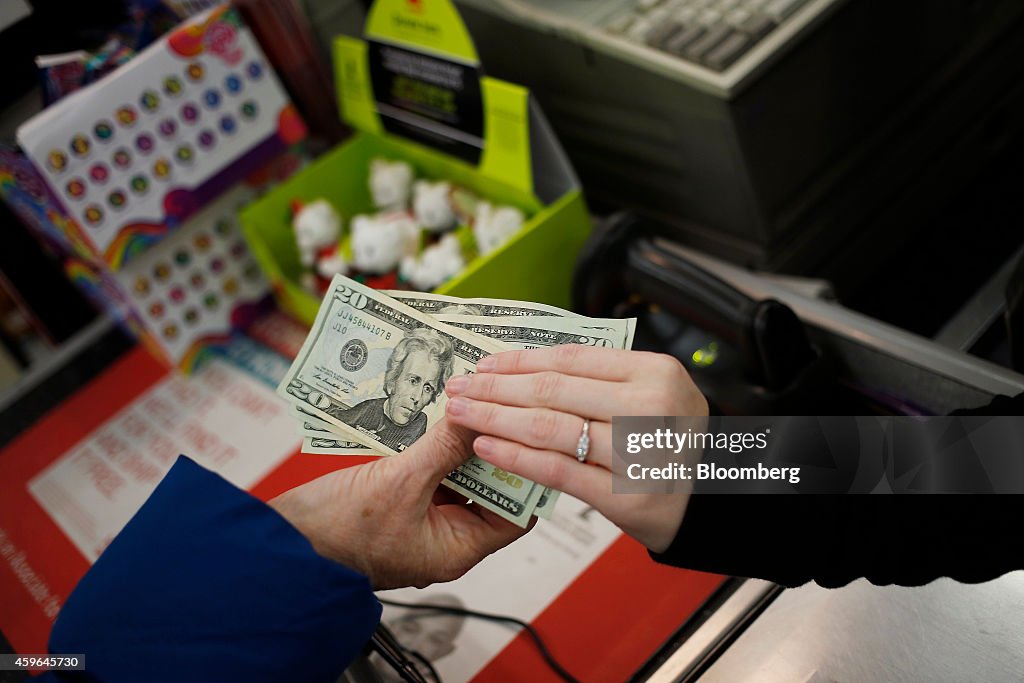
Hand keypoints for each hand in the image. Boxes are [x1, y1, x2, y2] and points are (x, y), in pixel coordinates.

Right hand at [268, 419, 528, 589]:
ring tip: (471, 402)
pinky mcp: (401, 501)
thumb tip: (478, 414)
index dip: (526, 471)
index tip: (529, 429)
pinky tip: (438, 414)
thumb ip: (443, 447)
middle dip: (491, 447)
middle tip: (498, 404)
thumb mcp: (399, 482)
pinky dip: (437, 445)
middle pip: (490, 488)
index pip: (516, 512)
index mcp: (457, 549)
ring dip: (463, 442)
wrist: (282, 546)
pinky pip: (432, 470)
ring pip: (460, 475)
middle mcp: (446, 537)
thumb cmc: (335, 533)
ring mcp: (423, 519)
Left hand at [444, 345, 707, 552]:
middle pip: (553, 390)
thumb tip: (525, 366)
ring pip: (548, 427)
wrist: (713, 503)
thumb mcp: (654, 395)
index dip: (519, 359)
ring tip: (460, 414)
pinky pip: (556, 470)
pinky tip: (485, 446)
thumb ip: (601, 380)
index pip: (571, 358)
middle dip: (495, 387)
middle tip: (457, 387)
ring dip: (494, 418)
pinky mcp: (625, 495)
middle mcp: (650, 407)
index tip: (483, 363)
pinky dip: (515, 456)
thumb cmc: (671, 444)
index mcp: (656, 372)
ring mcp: (638, 453)